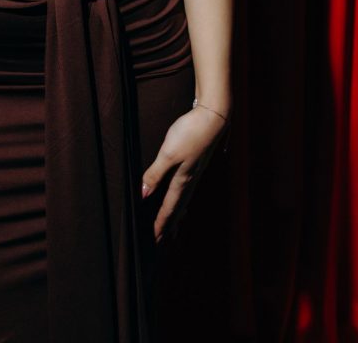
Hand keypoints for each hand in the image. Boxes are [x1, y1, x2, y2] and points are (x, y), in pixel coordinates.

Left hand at [141, 103, 229, 242]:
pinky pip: (188, 188)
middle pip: (178, 207)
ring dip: (178, 213)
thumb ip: (155, 173)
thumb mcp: (168, 153)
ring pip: (185, 198)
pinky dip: (184, 198)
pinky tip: (184, 194)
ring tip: (175, 226)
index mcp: (182, 180)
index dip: (160, 224)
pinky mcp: (197, 161)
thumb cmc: (190, 133)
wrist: (213, 116)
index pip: (169, 208)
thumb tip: (143, 194)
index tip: (154, 240)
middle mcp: (190, 179)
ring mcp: (196, 171)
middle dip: (170, 224)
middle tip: (164, 241)